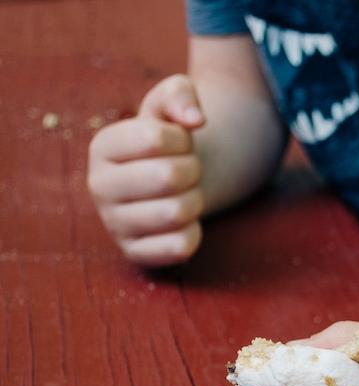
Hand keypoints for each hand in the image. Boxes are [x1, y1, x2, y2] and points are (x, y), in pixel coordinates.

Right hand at [87, 74, 205, 266]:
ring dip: (195, 200)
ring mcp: (114, 224)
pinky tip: (183, 222)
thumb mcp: (171, 103)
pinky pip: (180, 246)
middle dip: (193, 170)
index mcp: (102, 146)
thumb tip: (195, 120)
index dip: (183, 138)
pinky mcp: (135, 253)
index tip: (180, 142)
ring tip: (185, 194)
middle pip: (169, 177)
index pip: (155, 138)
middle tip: (188, 171)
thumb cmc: (171, 140)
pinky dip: (195, 232)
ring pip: (177, 213)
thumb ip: (181, 94)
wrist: (174, 182)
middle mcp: (99, 186)